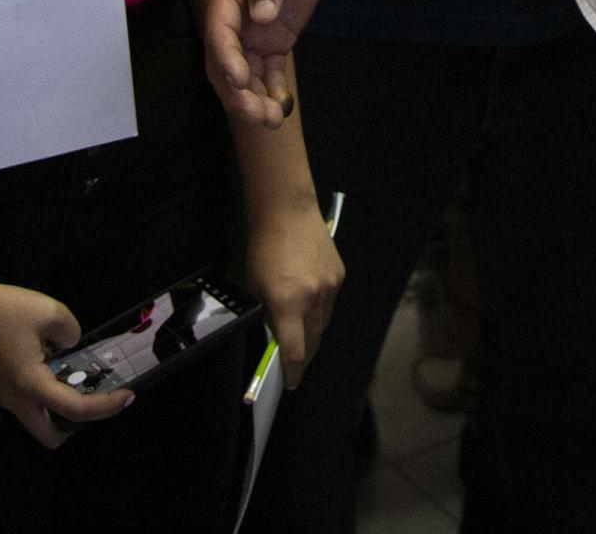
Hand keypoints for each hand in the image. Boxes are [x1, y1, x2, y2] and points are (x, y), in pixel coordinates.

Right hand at [0, 275, 130, 447]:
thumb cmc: (5, 309)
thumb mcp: (50, 312)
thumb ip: (71, 332)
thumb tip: (69, 345)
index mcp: (30, 385)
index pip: (74, 410)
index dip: (105, 407)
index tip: (128, 396)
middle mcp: (14, 400)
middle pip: (48, 435)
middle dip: (76, 425)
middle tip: (94, 398)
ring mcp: (0, 396)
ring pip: (35, 418)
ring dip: (57, 407)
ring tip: (74, 375)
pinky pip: (25, 400)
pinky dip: (42, 392)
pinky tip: (48, 362)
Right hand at [204, 0, 326, 125]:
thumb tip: (261, 14)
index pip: (219, 30)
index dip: (226, 56)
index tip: (239, 78)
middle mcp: (235, 18)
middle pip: (226, 61)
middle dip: (237, 92)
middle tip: (257, 116)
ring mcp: (253, 31)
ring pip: (246, 73)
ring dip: (254, 99)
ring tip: (272, 121)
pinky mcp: (273, 39)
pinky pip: (270, 70)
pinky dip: (273, 90)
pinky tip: (282, 108)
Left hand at [245, 199, 343, 389]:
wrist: (288, 211)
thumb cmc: (263, 248)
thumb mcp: (257, 286)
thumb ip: (269, 314)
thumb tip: (279, 335)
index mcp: (288, 303)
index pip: (294, 350)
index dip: (292, 371)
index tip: (291, 383)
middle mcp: (313, 299)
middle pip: (313, 340)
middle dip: (303, 356)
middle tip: (295, 366)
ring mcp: (330, 287)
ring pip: (323, 323)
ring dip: (313, 334)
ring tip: (303, 338)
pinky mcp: (339, 276)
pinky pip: (330, 303)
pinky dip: (320, 310)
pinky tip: (310, 305)